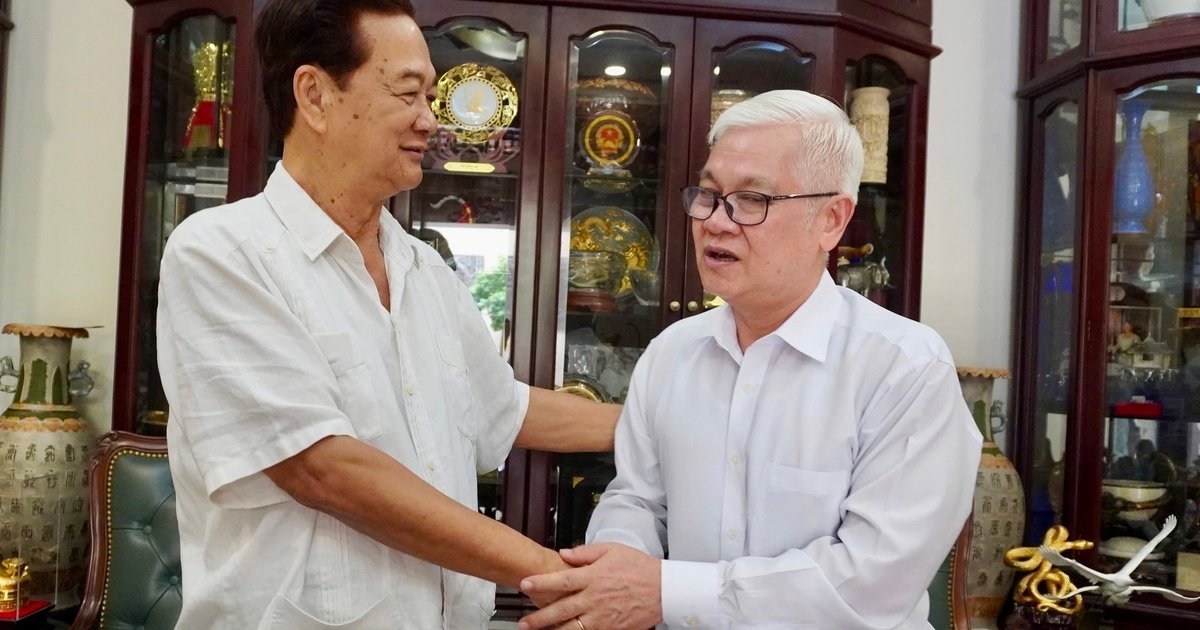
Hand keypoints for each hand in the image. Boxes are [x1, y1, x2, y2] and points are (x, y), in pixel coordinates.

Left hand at [517, 543, 661, 629]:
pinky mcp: (611, 629)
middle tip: (523, 622)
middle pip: (561, 609)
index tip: (524, 584)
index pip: (561, 580)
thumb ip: (585, 552)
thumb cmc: (639, 567)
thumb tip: (564, 553)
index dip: (541, 583)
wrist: (664, 589)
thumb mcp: (612, 550)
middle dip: (538, 617)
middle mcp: (594, 598)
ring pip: (571, 628)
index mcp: (593, 576)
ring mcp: (602, 617)